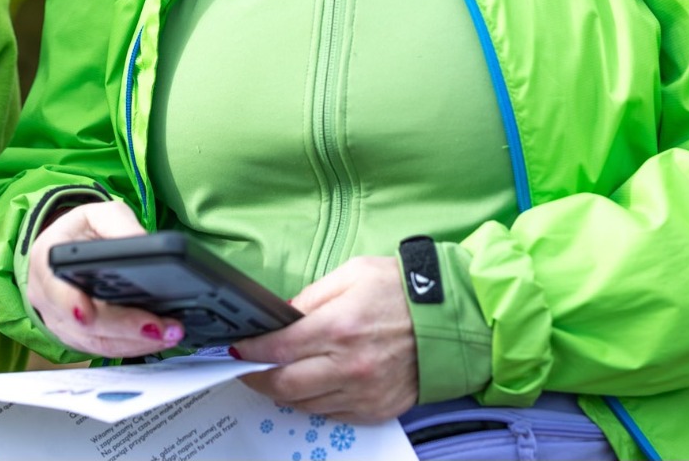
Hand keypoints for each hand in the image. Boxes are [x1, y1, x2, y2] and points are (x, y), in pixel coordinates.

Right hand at [27, 200, 186, 356]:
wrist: (64, 248)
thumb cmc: (81, 231)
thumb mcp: (98, 216)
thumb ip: (119, 226)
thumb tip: (145, 244)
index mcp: (47, 262)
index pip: (56, 288)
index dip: (70, 303)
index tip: (88, 313)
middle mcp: (48, 299)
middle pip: (85, 325)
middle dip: (125, 328)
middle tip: (159, 327)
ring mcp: (61, 323)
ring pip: (97, 343)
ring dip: (135, 342)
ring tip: (168, 334)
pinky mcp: (76, 338)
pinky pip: (103, 348)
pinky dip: (132, 346)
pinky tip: (156, 339)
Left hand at [231, 256, 416, 422]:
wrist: (452, 318)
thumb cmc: (402, 290)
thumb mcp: (352, 274)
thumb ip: (311, 297)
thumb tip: (281, 317)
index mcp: (339, 327)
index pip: (277, 348)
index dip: (249, 351)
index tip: (236, 349)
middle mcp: (349, 366)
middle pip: (284, 384)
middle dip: (256, 378)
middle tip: (246, 369)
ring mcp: (363, 393)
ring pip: (305, 404)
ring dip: (284, 392)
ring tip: (276, 376)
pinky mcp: (377, 409)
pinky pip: (332, 415)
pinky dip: (315, 403)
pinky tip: (311, 386)